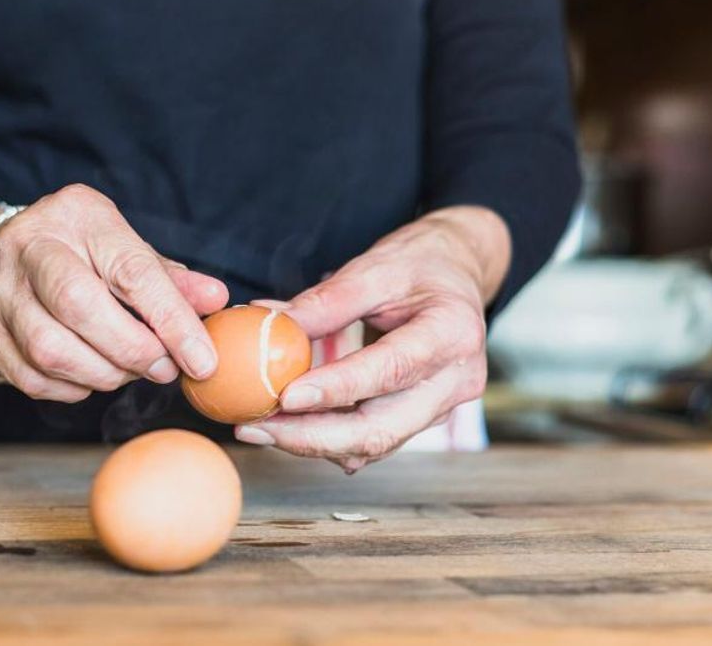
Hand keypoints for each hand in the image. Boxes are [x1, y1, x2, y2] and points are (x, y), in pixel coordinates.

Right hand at [0, 184, 227, 400]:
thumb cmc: (77, 252)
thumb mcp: (125, 248)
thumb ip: (169, 279)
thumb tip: (216, 300)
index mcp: (76, 215)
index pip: (131, 271)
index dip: (172, 320)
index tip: (202, 360)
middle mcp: (28, 247)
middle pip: (80, 307)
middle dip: (133, 350)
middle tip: (164, 369)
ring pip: (51, 350)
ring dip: (104, 374)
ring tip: (130, 371)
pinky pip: (33, 378)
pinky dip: (74, 388)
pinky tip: (93, 375)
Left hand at [234, 206, 510, 472]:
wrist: (457, 276)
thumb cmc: (419, 266)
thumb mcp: (376, 267)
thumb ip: (328, 300)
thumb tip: (271, 325)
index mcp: (452, 334)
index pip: (390, 370)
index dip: (336, 390)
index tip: (285, 396)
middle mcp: (455, 382)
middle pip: (381, 429)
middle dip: (311, 437)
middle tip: (255, 428)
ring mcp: (440, 408)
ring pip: (373, 445)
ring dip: (311, 443)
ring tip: (257, 427)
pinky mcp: (420, 420)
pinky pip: (371, 441)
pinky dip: (326, 439)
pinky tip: (286, 426)